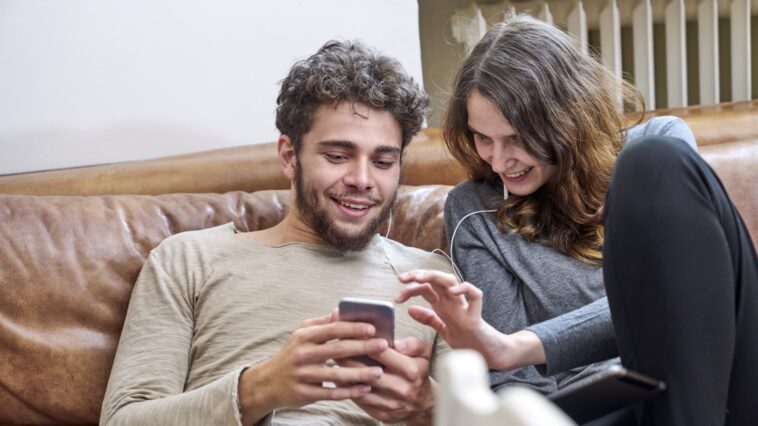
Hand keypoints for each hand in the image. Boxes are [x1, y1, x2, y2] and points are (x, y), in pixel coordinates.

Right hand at [238, 310, 388, 424]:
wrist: (268, 382)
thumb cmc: (292, 354)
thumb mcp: (302, 335)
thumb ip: (322, 324)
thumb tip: (340, 311)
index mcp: (304, 337)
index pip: (333, 329)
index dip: (353, 328)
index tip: (373, 328)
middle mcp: (302, 354)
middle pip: (337, 350)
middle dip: (363, 347)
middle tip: (384, 346)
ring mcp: (303, 375)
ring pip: (336, 375)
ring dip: (360, 374)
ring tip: (379, 372)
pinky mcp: (304, 393)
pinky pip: (331, 394)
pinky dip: (349, 392)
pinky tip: (365, 389)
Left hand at [342, 337, 434, 423]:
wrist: (421, 403)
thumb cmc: (418, 372)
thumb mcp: (424, 354)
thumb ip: (413, 344)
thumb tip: (396, 343)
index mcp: (411, 370)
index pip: (382, 353)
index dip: (364, 342)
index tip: (350, 334)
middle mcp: (401, 388)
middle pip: (368, 372)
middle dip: (350, 359)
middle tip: (336, 348)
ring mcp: (390, 403)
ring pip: (361, 388)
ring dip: (346, 376)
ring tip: (334, 362)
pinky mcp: (381, 414)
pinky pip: (360, 401)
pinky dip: (348, 390)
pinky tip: (340, 379)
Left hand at [395, 269, 513, 369]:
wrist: (490, 356)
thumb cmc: (470, 342)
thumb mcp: (444, 330)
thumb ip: (429, 319)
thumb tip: (410, 309)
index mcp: (445, 306)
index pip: (426, 288)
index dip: (410, 288)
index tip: (396, 297)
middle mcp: (454, 303)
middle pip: (436, 280)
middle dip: (418, 275)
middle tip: (402, 279)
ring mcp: (465, 308)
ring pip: (452, 281)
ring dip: (434, 276)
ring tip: (419, 278)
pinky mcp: (476, 317)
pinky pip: (475, 296)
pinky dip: (465, 289)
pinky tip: (452, 291)